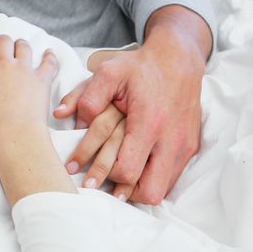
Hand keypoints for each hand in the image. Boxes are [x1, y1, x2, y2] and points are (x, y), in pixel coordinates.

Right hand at [0, 34, 58, 146]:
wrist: (14, 135)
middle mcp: (4, 64)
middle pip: (4, 41)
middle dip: (2, 41)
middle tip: (1, 46)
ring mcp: (24, 70)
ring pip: (24, 47)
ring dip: (21, 45)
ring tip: (20, 48)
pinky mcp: (41, 79)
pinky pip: (49, 62)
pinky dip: (49, 56)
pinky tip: (49, 54)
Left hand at [57, 40, 203, 204]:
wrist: (178, 59)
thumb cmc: (141, 67)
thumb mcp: (109, 72)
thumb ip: (86, 96)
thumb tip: (61, 115)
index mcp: (149, 122)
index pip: (127, 169)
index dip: (106, 174)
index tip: (89, 171)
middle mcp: (171, 139)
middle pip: (150, 190)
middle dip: (125, 193)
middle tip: (106, 186)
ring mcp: (184, 145)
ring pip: (163, 188)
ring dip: (140, 189)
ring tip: (119, 183)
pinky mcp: (191, 146)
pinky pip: (172, 177)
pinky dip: (154, 179)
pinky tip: (138, 170)